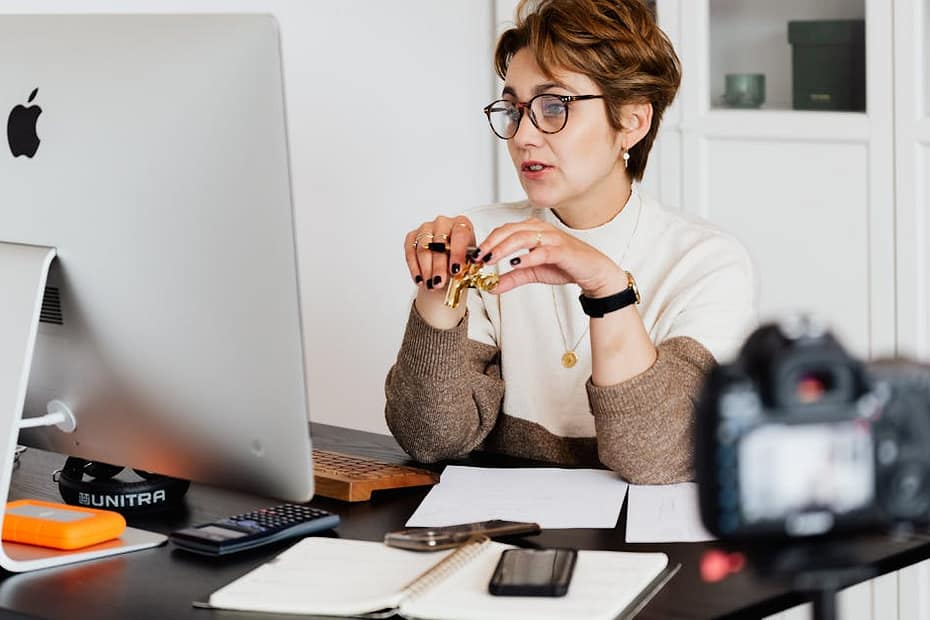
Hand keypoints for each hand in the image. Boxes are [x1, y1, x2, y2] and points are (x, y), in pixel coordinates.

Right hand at [403, 215, 475, 291]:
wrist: (447, 260)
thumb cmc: (459, 258)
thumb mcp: (469, 261)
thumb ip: (469, 263)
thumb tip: (468, 268)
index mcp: (461, 223)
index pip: (460, 234)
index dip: (457, 253)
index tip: (455, 270)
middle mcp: (443, 222)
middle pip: (439, 243)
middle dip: (438, 266)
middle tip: (439, 283)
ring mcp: (426, 228)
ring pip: (423, 248)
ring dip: (426, 269)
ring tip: (430, 285)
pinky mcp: (412, 236)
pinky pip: (410, 251)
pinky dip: (414, 268)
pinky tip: (420, 280)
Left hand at [476, 217, 626, 296]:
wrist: (593, 272)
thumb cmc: (565, 266)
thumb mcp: (533, 272)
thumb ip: (512, 278)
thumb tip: (491, 287)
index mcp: (532, 230)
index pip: (504, 230)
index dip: (488, 241)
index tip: (474, 256)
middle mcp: (541, 229)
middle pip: (509, 230)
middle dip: (491, 243)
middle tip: (478, 257)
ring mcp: (552, 238)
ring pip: (522, 237)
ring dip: (503, 248)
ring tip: (490, 260)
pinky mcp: (562, 250)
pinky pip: (542, 251)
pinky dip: (527, 257)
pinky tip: (515, 264)